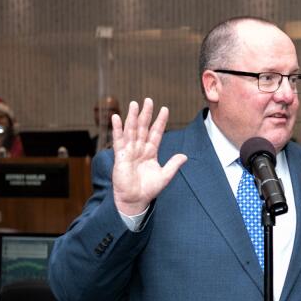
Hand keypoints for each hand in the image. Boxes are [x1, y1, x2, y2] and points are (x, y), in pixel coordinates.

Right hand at [112, 98, 186, 215]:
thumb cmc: (148, 189)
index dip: (160, 121)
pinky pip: (119, 140)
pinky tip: (116, 117)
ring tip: (134, 104)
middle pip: (144, 128)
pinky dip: (117, 128)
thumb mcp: (165, 176)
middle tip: (149, 100)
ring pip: (132, 130)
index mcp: (151, 152)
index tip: (165, 109)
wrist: (135, 200)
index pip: (156, 133)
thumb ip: (173, 165)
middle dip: (147, 114)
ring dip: (133, 117)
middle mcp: (140, 149)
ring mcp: (130, 151)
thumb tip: (184, 156)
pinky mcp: (120, 156)